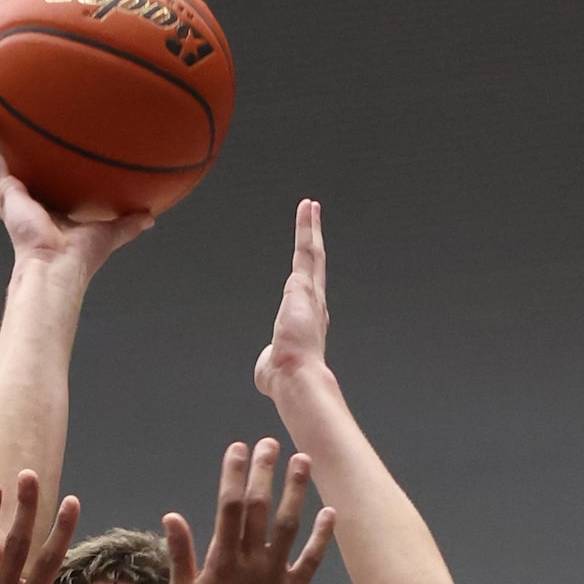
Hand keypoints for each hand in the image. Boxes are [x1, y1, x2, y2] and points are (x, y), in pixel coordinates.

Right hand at [0, 102, 152, 280]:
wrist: (58, 266)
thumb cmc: (78, 259)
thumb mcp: (108, 232)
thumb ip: (127, 223)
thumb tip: (150, 217)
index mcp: (38, 214)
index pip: (28, 191)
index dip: (23, 179)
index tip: (21, 167)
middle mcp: (19, 205)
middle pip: (0, 175)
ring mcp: (10, 198)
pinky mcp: (8, 192)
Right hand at [163, 440, 334, 583]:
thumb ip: (180, 554)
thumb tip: (172, 517)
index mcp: (220, 562)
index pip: (229, 507)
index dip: (234, 474)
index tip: (237, 448)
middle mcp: (250, 564)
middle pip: (260, 508)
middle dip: (265, 472)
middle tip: (270, 443)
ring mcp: (275, 578)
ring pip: (289, 526)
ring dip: (296, 491)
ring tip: (302, 461)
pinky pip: (312, 560)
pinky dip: (321, 535)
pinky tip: (330, 511)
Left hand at [254, 199, 329, 398]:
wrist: (294, 376)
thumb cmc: (284, 376)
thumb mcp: (272, 368)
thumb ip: (270, 359)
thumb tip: (268, 364)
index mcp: (309, 323)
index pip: (309, 292)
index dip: (310, 276)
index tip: (308, 266)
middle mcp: (315, 304)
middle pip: (314, 266)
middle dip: (314, 243)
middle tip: (314, 223)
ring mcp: (312, 293)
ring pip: (312, 253)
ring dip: (311, 228)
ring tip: (310, 207)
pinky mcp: (303, 284)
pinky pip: (305, 249)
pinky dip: (306, 227)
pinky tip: (306, 208)